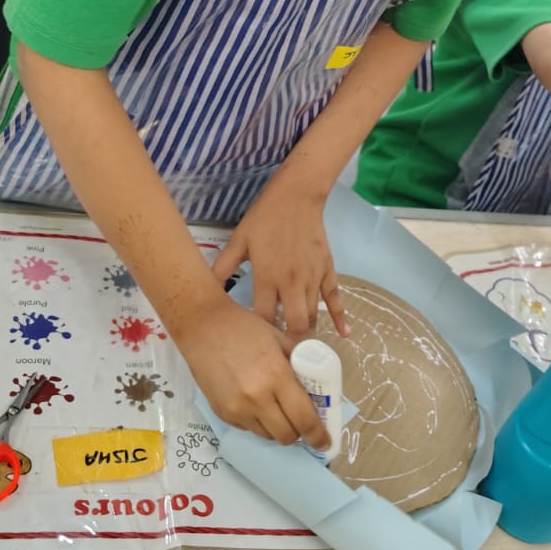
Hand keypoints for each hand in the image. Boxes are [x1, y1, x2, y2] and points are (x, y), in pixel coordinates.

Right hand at [172, 296, 328, 446]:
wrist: (203, 327)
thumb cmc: (245, 328)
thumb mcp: (280, 339)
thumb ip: (299, 365)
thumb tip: (317, 389)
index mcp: (276, 376)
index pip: (304, 419)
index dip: (318, 435)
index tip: (325, 442)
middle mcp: (256, 398)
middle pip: (287, 435)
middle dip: (298, 432)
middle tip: (301, 420)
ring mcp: (237, 409)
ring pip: (267, 435)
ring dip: (278, 428)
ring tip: (277, 408)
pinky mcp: (222, 413)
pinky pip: (249, 428)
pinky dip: (258, 422)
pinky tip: (255, 402)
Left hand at [212, 178, 348, 338]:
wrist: (297, 196)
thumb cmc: (264, 218)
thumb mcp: (238, 241)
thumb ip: (223, 267)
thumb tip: (206, 288)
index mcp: (267, 278)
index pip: (265, 319)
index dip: (261, 336)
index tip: (255, 345)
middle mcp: (292, 283)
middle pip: (295, 325)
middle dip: (289, 343)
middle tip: (282, 353)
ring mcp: (313, 278)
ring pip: (313, 315)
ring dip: (306, 332)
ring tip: (300, 348)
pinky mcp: (327, 271)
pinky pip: (335, 298)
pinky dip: (340, 317)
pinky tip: (344, 333)